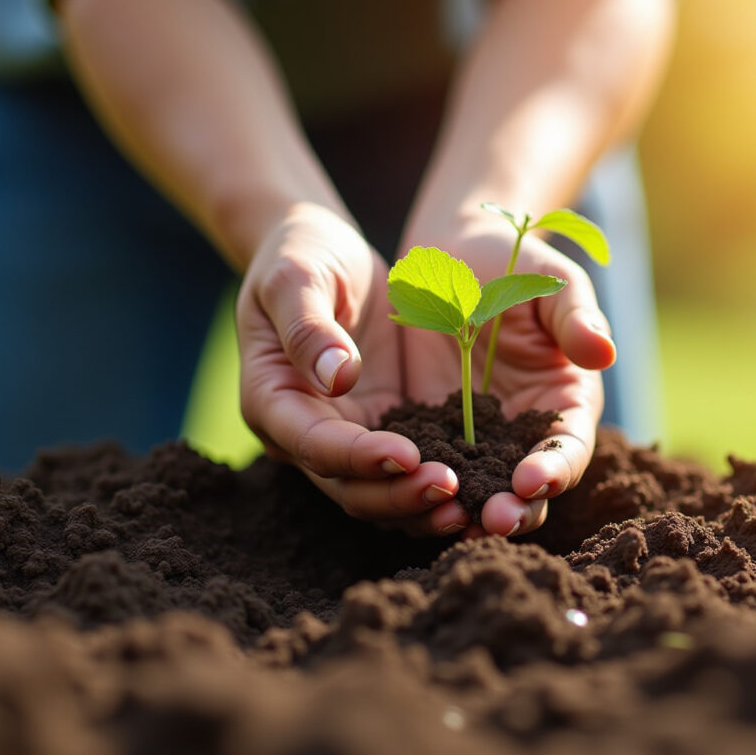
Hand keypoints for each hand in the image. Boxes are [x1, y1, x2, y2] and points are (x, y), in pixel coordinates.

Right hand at [236, 204, 469, 535]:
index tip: (406, 454)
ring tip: (472, 505)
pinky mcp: (384, 427)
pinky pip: (410, 469)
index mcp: (271, 400)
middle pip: (349, 486)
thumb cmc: (300, 254)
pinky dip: (439, 483)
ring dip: (422, 505)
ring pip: (381, 491)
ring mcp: (346, 435)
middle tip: (451, 489)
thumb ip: (309, 327)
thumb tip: (337, 379)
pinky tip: (483, 487)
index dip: (358, 457)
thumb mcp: (295, 276)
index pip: (314, 444)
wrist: (322, 248)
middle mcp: (305, 432)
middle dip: (398, 493)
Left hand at [398, 217, 615, 537]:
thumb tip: (605, 352)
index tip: (533, 479)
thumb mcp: (548, 282)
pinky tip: (402, 497)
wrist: (451, 255)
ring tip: (451, 523)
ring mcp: (475, 439)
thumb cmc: (512, 264)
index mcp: (565, 402)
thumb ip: (575, 317)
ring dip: (466, 512)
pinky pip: (425, 469)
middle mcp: (523, 433)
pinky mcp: (428, 433)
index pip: (568, 447)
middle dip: (514, 508)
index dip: (556, 467)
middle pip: (527, 487)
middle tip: (493, 520)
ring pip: (476, 490)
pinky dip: (417, 489)